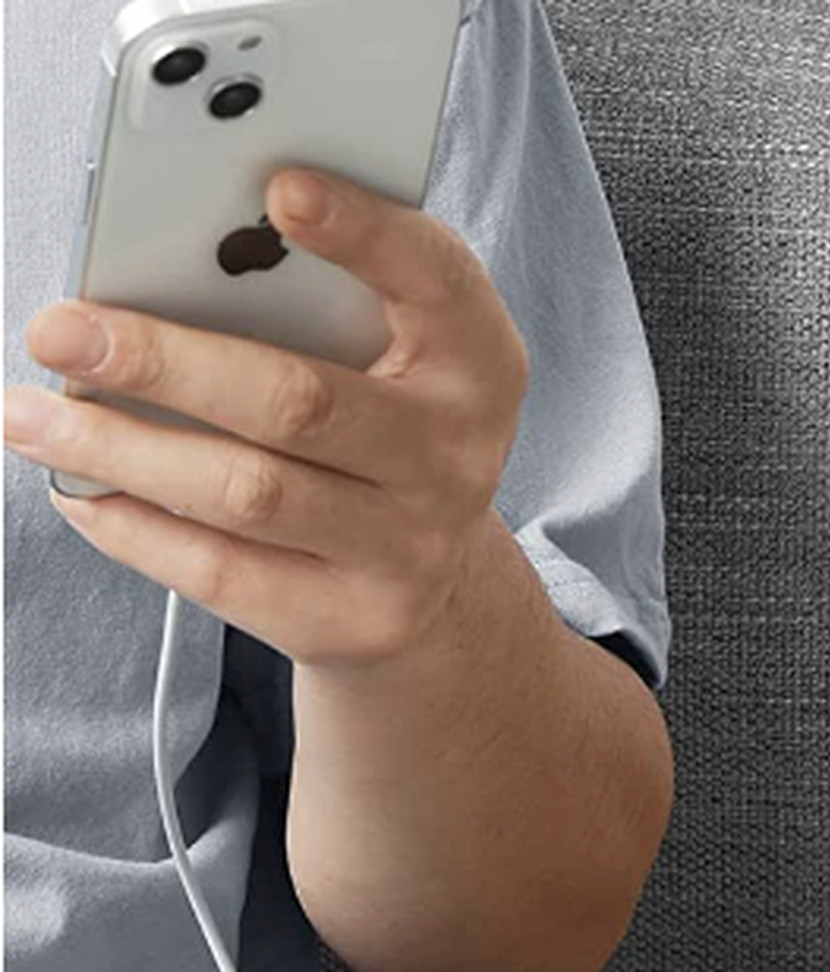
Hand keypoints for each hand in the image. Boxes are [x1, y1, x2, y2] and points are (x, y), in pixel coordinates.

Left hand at [3, 168, 529, 669]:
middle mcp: (455, 455)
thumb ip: (311, 300)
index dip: (367, 235)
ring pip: (246, 493)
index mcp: (476, 361)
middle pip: (300, 401)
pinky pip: (224, 572)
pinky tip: (81, 490)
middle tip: (61, 331)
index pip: (435, 281)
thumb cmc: (383, 430)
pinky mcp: (353, 618)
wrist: (434, 585)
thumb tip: (162, 270)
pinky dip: (135, 527)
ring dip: (119, 450)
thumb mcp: (385, 355)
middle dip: (165, 363)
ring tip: (31, 418)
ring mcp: (409, 546)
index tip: (280, 188)